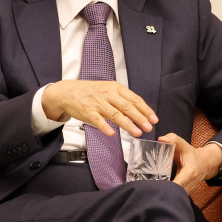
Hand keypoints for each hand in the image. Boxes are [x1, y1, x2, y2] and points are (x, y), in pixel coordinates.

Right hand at [41, 80, 156, 136]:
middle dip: (140, 118)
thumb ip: (122, 99)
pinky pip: (97, 120)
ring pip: (115, 114)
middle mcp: (107, 94)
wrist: (68, 91)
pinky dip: (105, 127)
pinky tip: (112, 133)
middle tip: (149, 127)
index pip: (134, 99)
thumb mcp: (108, 90)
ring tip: (137, 132)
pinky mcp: (87, 111)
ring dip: (127, 124)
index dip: (145, 109)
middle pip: (127, 107)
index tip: (154, 119)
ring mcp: (97, 103)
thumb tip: (140, 111)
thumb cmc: (91, 92)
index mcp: (115, 88)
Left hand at [157, 134, 221, 192]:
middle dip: (162, 193)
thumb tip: (161, 139)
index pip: (179, 183)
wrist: (203, 164)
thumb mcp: (183, 144)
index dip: (167, 186)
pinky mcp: (184, 194)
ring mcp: (188, 191)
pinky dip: (167, 195)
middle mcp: (190, 184)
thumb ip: (173, 139)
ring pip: (175, 197)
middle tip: (149, 190)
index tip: (156, 186)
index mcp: (190, 172)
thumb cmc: (191, 155)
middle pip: (175, 193)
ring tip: (151, 192)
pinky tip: (158, 192)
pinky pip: (175, 197)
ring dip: (164, 195)